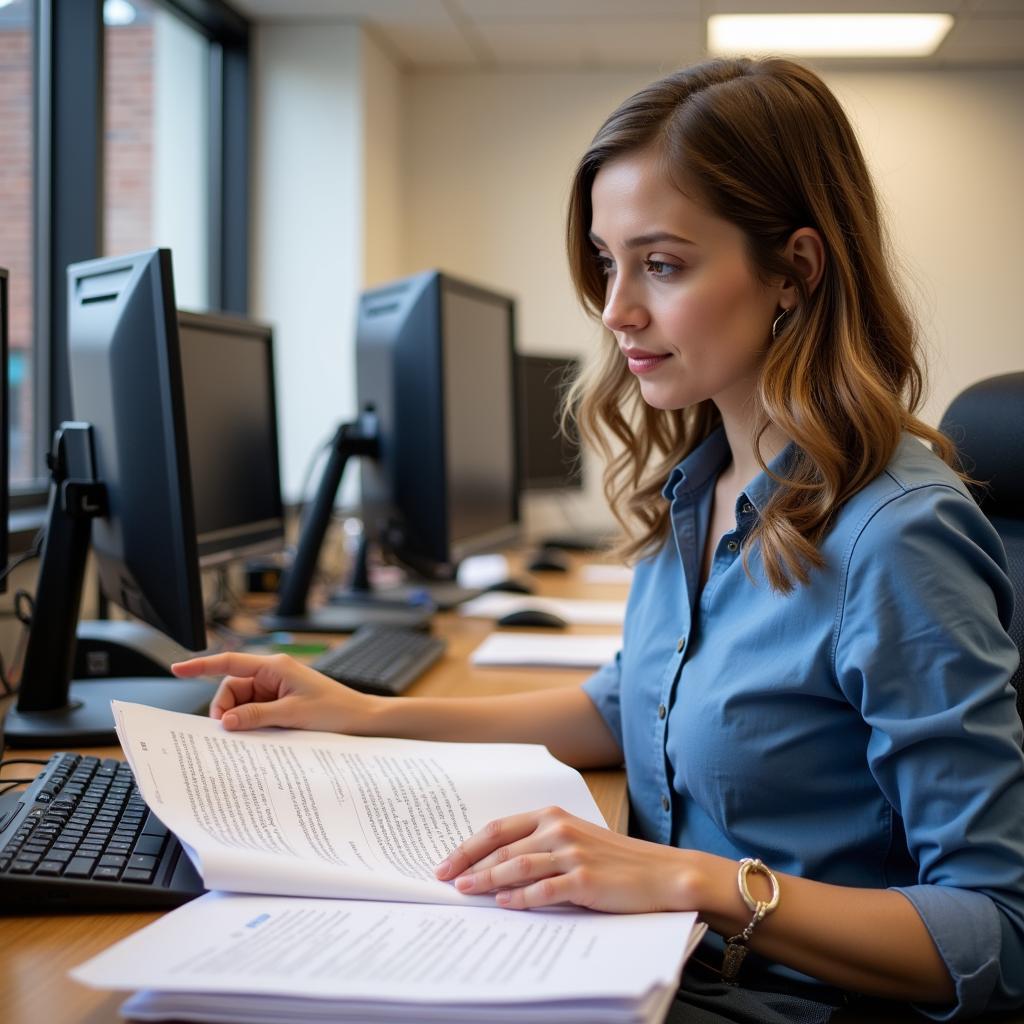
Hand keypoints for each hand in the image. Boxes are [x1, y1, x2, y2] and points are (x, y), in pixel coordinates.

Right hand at [171, 652, 381, 733]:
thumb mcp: (292, 714)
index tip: (177, 669)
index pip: (230, 662)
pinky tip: (257, 735)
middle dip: (225, 708)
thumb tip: (225, 720)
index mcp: (275, 667)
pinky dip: (251, 722)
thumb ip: (256, 716)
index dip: (201, 666)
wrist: (363, 721)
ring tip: (251, 735)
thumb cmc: (336, 711)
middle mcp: (273, 675)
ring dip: (240, 718)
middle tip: (231, 731)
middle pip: (231, 688)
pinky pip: (255, 711)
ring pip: (241, 702)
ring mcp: (277, 690)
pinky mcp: (282, 704)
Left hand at [434, 805, 701, 912]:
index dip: (468, 846)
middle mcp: (558, 829)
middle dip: (469, 866)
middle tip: (445, 882)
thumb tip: (494, 866)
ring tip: (465, 892)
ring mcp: (572, 853)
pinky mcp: (585, 879)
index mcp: (552, 816)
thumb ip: (539, 845)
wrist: (661, 872)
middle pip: (501, 849)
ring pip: (516, 867)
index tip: (445, 863)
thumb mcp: (574, 840)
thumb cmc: (615, 860)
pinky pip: (543, 890)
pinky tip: (503, 904)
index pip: (498, 829)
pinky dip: (519, 897)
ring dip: (486, 880)